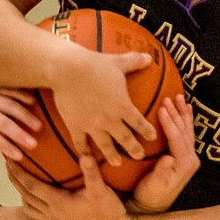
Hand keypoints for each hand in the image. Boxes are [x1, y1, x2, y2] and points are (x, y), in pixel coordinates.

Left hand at [0, 81, 40, 161]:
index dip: (6, 147)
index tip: (19, 156)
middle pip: (3, 123)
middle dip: (19, 134)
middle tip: (34, 144)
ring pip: (10, 106)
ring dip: (25, 116)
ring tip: (38, 127)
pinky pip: (10, 90)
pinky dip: (21, 95)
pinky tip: (33, 102)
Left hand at [7, 156, 131, 219]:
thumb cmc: (108, 212)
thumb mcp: (101, 191)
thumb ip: (91, 172)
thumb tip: (84, 153)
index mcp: (59, 203)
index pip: (32, 186)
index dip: (19, 173)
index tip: (10, 159)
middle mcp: (53, 212)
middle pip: (25, 195)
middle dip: (14, 178)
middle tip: (6, 162)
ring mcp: (55, 219)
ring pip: (29, 205)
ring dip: (19, 191)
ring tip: (15, 178)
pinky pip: (36, 213)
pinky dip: (29, 202)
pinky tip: (32, 195)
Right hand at [50, 48, 157, 164]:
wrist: (67, 70)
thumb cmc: (95, 64)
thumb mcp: (118, 62)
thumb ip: (134, 62)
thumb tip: (149, 57)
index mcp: (123, 106)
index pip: (139, 123)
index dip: (147, 131)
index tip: (152, 137)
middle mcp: (110, 120)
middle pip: (125, 139)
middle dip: (134, 149)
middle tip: (139, 156)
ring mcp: (92, 125)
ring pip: (105, 145)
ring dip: (112, 155)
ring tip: (117, 162)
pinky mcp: (75, 126)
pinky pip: (80, 143)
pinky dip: (84, 152)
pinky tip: (86, 158)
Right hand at [128, 95, 200, 214]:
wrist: (151, 207)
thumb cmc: (149, 197)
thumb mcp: (153, 187)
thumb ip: (161, 173)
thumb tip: (168, 159)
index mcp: (184, 164)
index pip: (178, 138)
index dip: (170, 122)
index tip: (162, 108)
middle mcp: (190, 160)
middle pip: (185, 131)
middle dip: (177, 113)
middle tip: (169, 98)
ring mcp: (189, 158)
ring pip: (187, 130)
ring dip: (183, 113)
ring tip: (179, 97)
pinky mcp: (184, 157)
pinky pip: (186, 134)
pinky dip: (185, 120)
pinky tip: (186, 109)